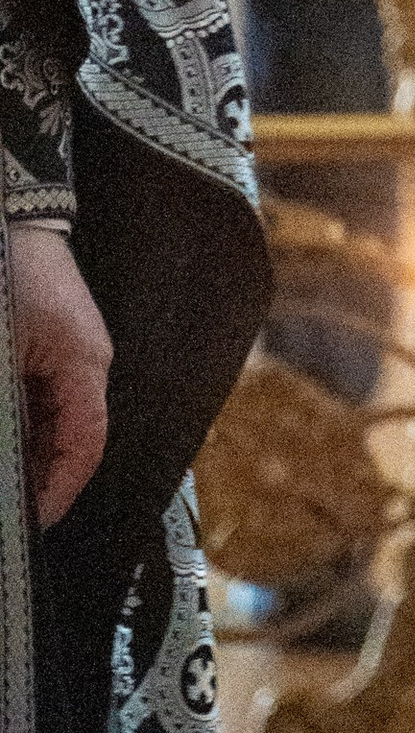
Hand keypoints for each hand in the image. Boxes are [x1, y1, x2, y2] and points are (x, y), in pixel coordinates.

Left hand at [9, 223, 109, 524]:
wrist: (12, 210)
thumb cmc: (8, 274)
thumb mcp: (2, 350)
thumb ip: (8, 408)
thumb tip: (8, 456)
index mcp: (85, 364)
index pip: (84, 446)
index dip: (58, 491)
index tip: (32, 523)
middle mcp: (89, 362)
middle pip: (72, 439)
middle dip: (38, 478)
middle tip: (13, 509)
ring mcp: (74, 351)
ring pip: (57, 422)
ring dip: (29, 453)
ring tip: (9, 481)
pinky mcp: (54, 342)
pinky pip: (44, 398)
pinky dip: (24, 426)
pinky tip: (8, 442)